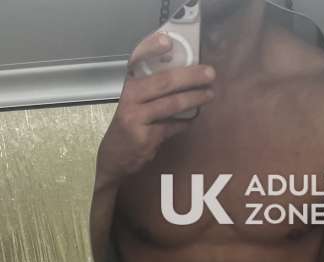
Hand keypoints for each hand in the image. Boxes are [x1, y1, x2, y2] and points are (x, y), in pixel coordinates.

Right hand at [95, 31, 215, 188]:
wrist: (113, 159)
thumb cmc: (128, 126)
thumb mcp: (134, 104)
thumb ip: (153, 92)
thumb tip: (186, 78)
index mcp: (127, 85)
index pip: (135, 60)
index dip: (150, 48)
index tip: (167, 40)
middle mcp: (129, 98)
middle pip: (163, 82)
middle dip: (190, 76)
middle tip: (210, 73)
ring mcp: (136, 118)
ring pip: (171, 104)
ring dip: (194, 98)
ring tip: (210, 94)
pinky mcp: (145, 137)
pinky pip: (173, 126)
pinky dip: (185, 123)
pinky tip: (194, 119)